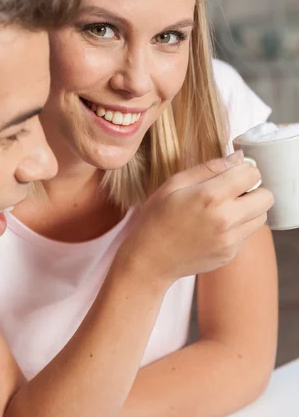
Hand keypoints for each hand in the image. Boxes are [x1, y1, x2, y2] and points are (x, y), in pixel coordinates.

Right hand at [119, 151, 273, 282]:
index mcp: (210, 196)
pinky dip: (239, 226)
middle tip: (233, 190)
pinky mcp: (230, 254)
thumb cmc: (156, 217)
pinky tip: (217, 225)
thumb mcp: (175, 183)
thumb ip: (209, 168)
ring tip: (226, 208)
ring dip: (250, 208)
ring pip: (262, 216)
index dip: (243, 169)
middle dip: (254, 189)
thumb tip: (238, 157)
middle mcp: (226, 219)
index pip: (252, 174)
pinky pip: (248, 233)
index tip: (231, 173)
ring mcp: (230, 240)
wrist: (149, 259)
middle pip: (266, 197)